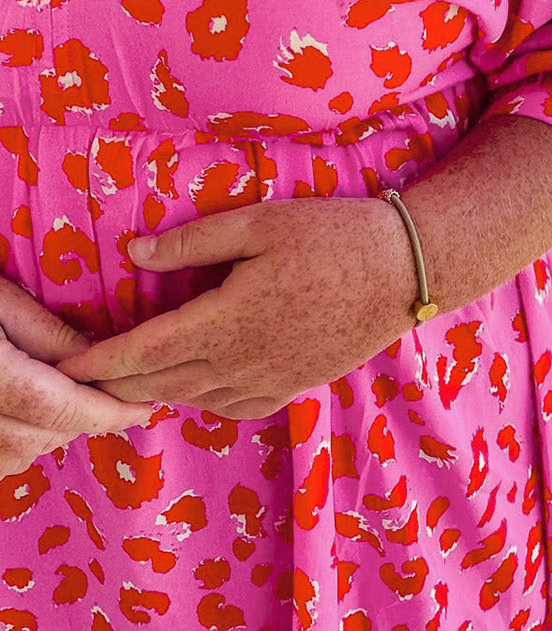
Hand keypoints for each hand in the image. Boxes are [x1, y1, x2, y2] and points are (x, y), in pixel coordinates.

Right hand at [0, 276, 155, 477]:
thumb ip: (43, 329)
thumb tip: (98, 353)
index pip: (58, 406)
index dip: (107, 411)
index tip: (145, 407)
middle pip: (41, 435)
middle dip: (84, 417)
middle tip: (114, 392)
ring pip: (16, 455)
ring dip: (50, 432)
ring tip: (70, 397)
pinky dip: (17, 444)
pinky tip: (28, 412)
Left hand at [55, 198, 415, 420]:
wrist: (404, 272)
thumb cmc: (333, 236)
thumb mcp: (260, 222)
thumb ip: (195, 240)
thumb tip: (135, 253)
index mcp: (227, 321)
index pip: (145, 352)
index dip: (101, 362)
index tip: (68, 366)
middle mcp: (242, 363)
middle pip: (162, 384)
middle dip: (117, 384)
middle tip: (83, 380)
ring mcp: (271, 381)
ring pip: (195, 400)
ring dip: (156, 394)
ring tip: (129, 386)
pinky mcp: (295, 386)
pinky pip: (234, 408)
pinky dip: (202, 402)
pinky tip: (198, 389)